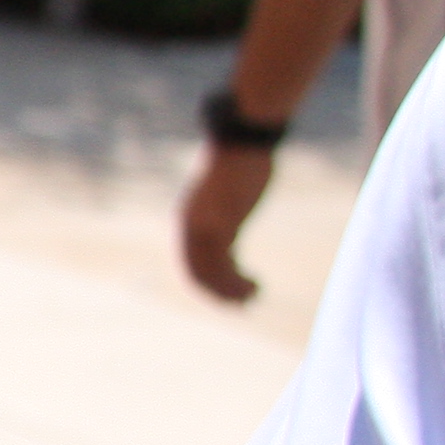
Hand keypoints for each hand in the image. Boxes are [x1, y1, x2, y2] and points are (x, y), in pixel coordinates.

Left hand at [180, 139, 273, 302]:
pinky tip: (254, 285)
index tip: (228, 293)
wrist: (243, 141)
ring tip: (252, 296)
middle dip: (217, 291)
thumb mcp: (228, 198)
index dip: (207, 282)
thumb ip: (224, 220)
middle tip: (242, 303)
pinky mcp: (222, 222)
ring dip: (229, 290)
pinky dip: (235, 281)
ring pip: (209, 272)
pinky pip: (223, 263)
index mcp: (190, 219)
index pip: (190, 261)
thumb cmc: (241, 165)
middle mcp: (191, 225)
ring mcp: (205, 224)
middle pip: (197, 271)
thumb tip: (228, 236)